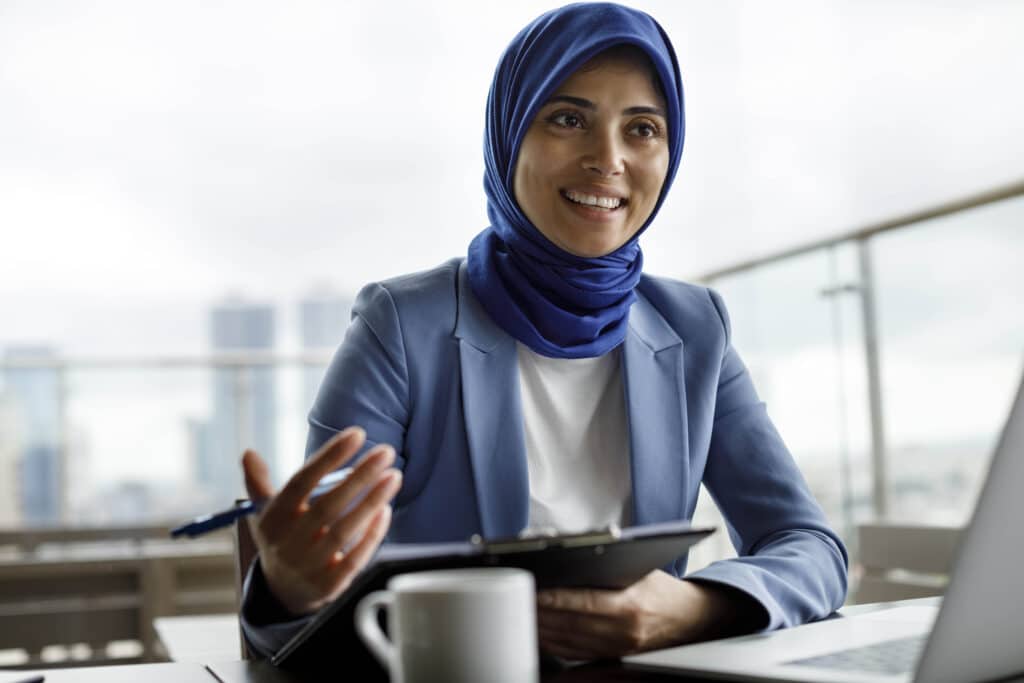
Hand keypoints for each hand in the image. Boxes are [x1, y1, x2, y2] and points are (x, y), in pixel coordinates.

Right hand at [241, 426, 401, 615]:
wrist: (282, 593)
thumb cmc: (282, 539)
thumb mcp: (266, 514)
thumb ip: (259, 483)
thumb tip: (248, 453)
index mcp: (273, 519)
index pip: (301, 482)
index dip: (329, 457)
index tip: (357, 433)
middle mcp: (288, 543)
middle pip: (327, 505)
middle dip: (360, 476)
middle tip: (386, 451)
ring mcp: (308, 566)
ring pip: (344, 531)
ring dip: (371, 501)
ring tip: (393, 476)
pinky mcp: (328, 585)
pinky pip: (354, 559)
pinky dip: (371, 535)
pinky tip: (385, 510)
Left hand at [536, 570, 763, 659]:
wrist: (690, 619)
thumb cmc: (661, 589)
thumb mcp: (639, 569)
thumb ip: (607, 566)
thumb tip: (567, 555)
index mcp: (630, 606)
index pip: (582, 603)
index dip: (554, 598)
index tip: (532, 589)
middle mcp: (622, 632)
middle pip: (569, 624)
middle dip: (539, 612)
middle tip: (514, 597)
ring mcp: (616, 649)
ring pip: (567, 641)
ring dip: (541, 628)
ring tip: (520, 612)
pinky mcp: (611, 657)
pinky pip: (574, 652)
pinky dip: (553, 642)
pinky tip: (539, 630)